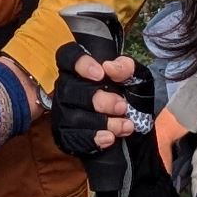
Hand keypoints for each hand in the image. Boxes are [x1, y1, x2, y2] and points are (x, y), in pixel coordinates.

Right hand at [50, 43, 150, 157]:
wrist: (129, 122)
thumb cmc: (127, 93)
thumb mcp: (133, 76)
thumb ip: (125, 67)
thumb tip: (110, 67)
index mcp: (79, 68)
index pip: (68, 57)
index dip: (81, 64)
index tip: (101, 74)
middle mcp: (66, 87)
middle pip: (70, 90)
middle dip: (98, 100)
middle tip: (122, 106)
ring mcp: (63, 111)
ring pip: (72, 117)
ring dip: (101, 122)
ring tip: (125, 126)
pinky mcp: (65, 133)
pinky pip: (72, 138)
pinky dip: (92, 139)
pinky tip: (109, 138)